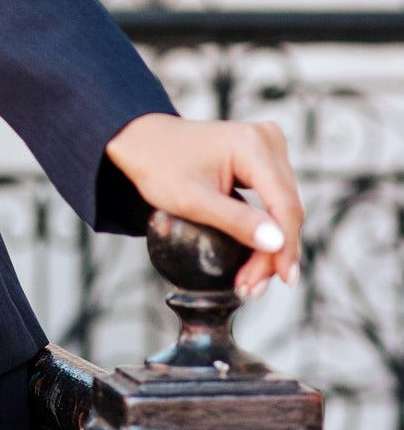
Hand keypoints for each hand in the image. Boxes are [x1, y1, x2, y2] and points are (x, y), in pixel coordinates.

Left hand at [104, 112, 303, 298]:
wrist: (143, 141)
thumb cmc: (159, 166)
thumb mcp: (192, 201)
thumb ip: (236, 222)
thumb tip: (277, 244)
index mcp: (253, 146)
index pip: (283, 204)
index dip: (286, 247)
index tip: (284, 280)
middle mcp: (268, 141)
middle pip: (286, 208)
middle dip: (273, 253)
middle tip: (253, 288)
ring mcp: (268, 146)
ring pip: (283, 206)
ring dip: (271, 246)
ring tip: (251, 281)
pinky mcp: (263, 157)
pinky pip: (274, 199)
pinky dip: (265, 229)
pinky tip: (256, 257)